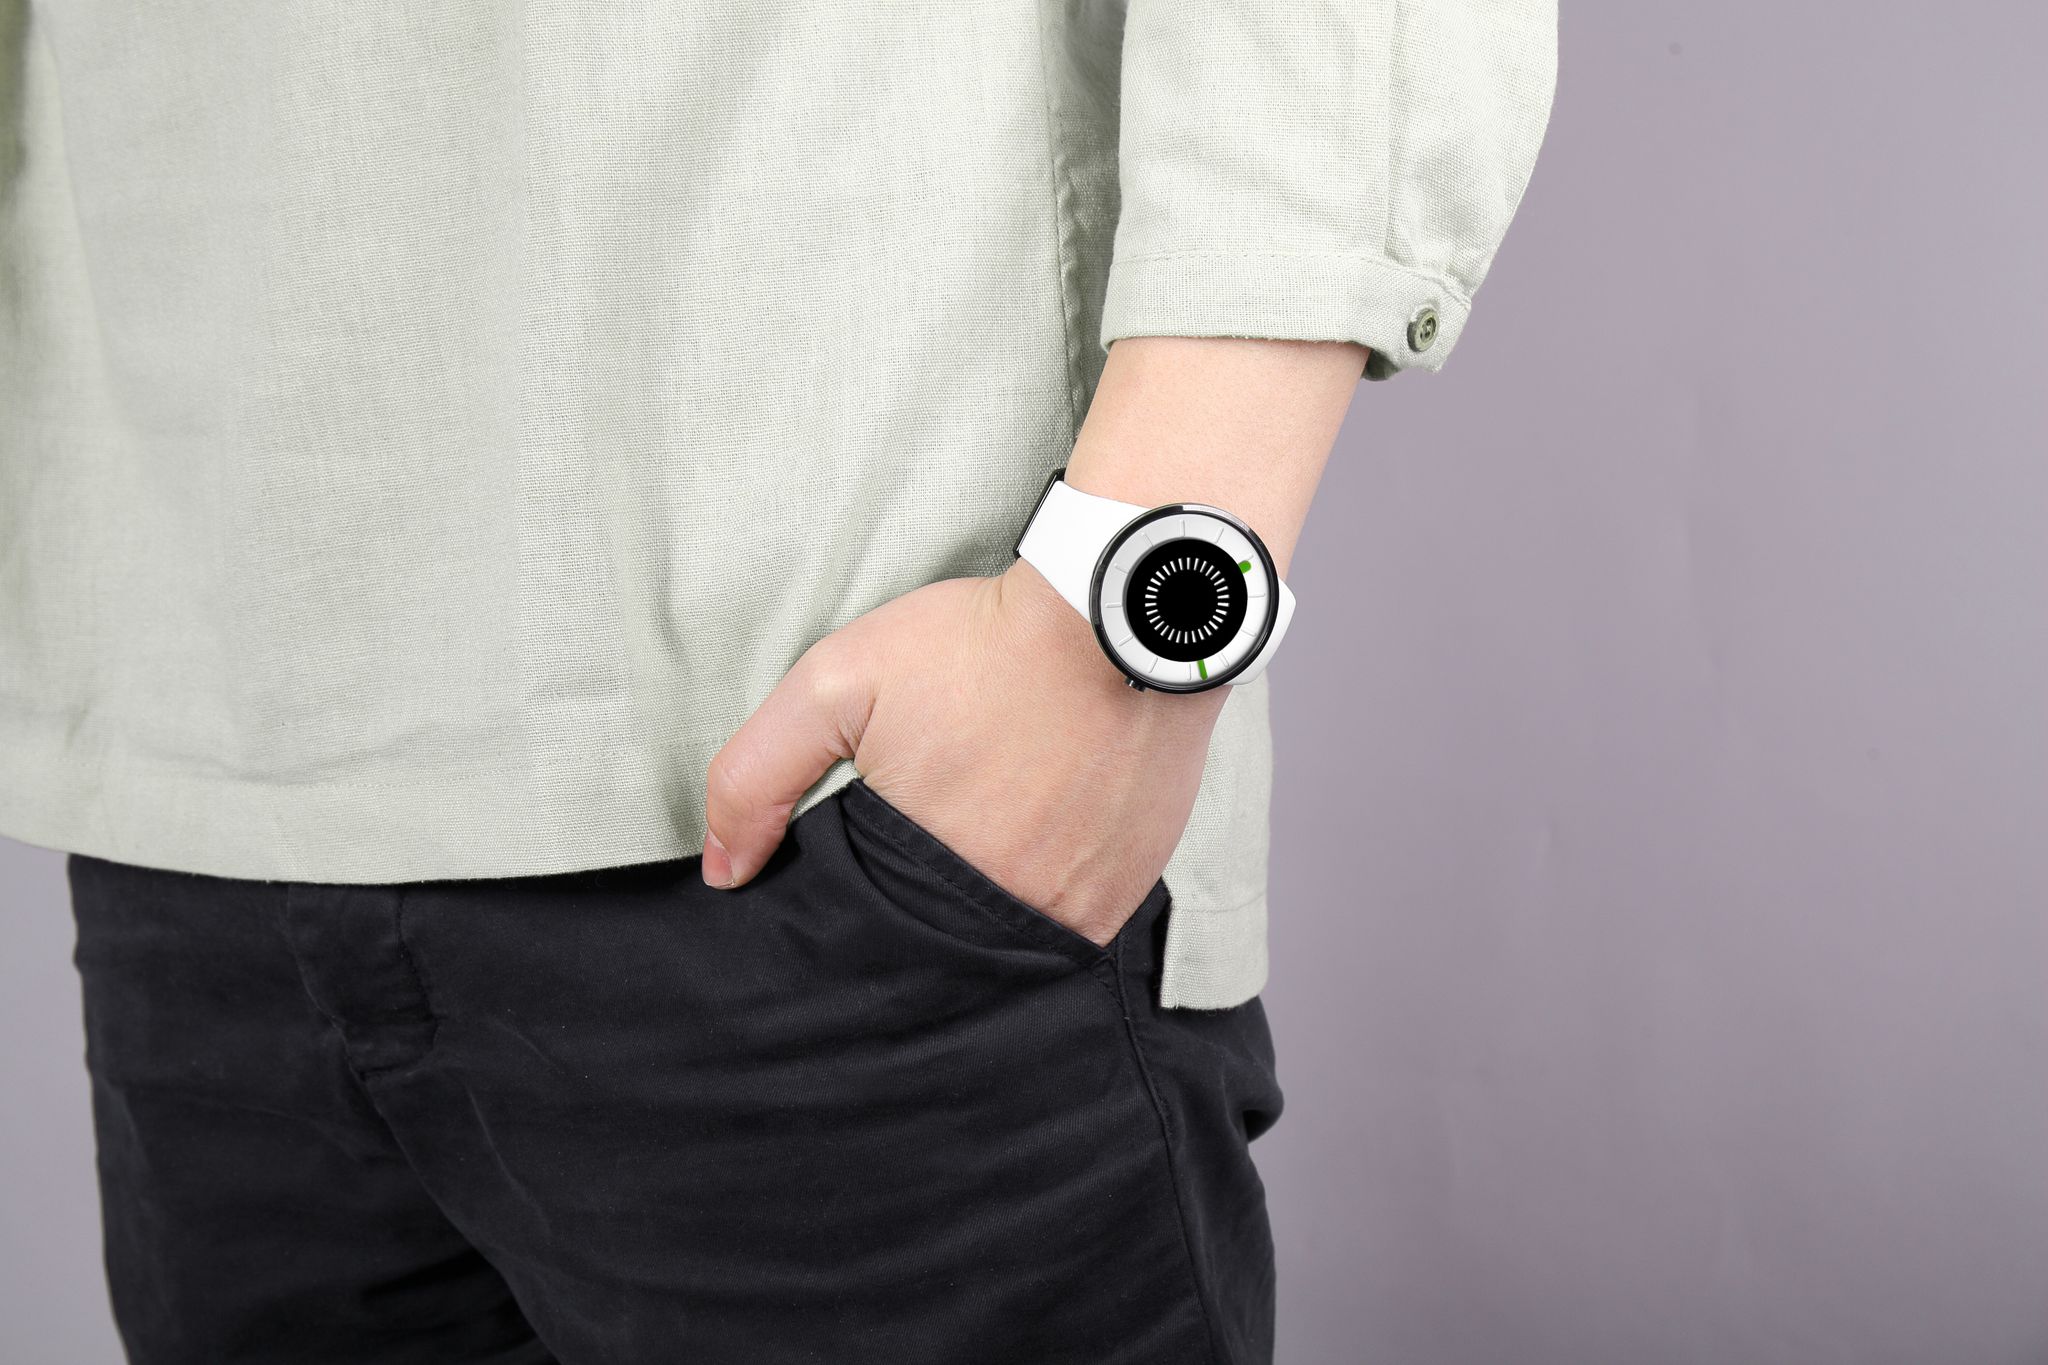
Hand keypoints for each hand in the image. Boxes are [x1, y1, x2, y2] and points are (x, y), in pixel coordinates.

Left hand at [700, 561, 1227, 945]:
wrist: (1126, 612)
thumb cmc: (980, 644)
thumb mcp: (837, 682)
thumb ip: (757, 776)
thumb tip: (725, 872)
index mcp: (926, 876)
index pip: (869, 937)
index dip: (859, 901)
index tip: (869, 850)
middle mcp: (1007, 914)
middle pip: (942, 944)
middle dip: (924, 900)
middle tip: (937, 820)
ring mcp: (1079, 908)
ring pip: (1010, 934)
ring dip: (991, 896)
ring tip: (993, 818)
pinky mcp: (1132, 889)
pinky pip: (1074, 914)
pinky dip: (1052, 882)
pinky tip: (1046, 822)